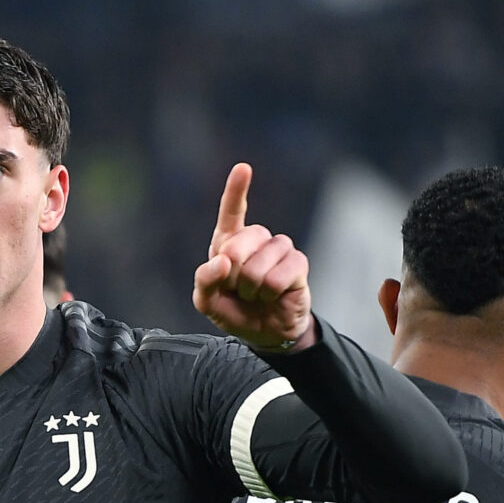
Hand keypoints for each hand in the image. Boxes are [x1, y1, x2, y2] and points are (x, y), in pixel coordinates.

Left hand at [192, 163, 314, 350]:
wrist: (263, 333)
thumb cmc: (233, 311)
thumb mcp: (207, 301)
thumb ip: (205, 280)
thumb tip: (222, 261)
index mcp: (229, 243)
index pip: (231, 213)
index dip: (236, 191)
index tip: (243, 169)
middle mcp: (256, 241)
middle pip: (241, 242)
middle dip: (233, 273)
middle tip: (237, 289)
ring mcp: (279, 249)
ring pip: (260, 263)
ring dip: (252, 287)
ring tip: (256, 295)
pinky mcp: (298, 264)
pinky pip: (279, 276)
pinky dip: (270, 293)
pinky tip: (273, 297)